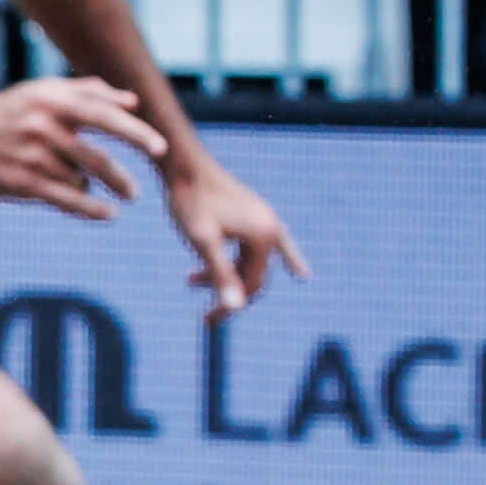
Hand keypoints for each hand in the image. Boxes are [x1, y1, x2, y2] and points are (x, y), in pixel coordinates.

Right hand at [0, 77, 164, 220]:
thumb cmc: (9, 112)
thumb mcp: (44, 92)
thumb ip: (90, 93)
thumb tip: (133, 103)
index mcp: (52, 99)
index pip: (104, 116)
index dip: (135, 133)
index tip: (160, 149)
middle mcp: (42, 126)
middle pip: (96, 157)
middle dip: (121, 178)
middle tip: (135, 191)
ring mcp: (31, 155)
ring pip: (79, 179)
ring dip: (92, 188)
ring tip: (107, 194)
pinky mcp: (21, 181)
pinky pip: (65, 199)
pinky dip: (90, 208)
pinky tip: (107, 214)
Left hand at [165, 155, 309, 321]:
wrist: (183, 163)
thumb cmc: (190, 200)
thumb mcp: (202, 241)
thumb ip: (220, 274)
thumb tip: (234, 308)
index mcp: (265, 237)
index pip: (251, 286)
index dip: (229, 307)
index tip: (205, 321)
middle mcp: (272, 228)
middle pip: (254, 276)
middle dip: (229, 293)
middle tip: (203, 314)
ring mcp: (265, 219)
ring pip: (250, 262)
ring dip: (226, 275)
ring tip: (191, 279)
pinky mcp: (255, 213)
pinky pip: (269, 245)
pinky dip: (280, 260)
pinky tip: (301, 274)